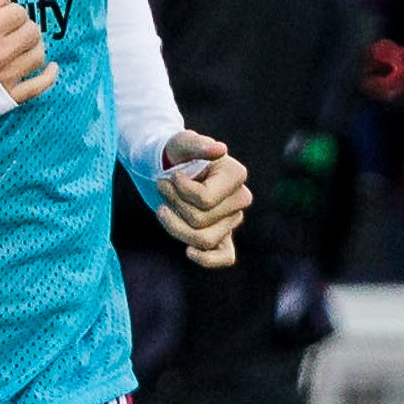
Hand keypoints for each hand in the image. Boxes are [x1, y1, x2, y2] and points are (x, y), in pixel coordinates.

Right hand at [0, 0, 55, 105]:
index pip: (18, 12)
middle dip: (24, 28)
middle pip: (32, 32)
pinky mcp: (8, 98)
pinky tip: (51, 68)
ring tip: (23, 47)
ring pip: (37, 56)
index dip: (12, 12)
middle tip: (13, 32)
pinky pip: (39, 86)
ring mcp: (5, 77)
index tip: (4, 17)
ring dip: (34, 48)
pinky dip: (49, 76)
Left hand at [153, 130, 246, 267]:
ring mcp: (232, 219)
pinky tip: (189, 252)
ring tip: (162, 207)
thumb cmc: (177, 153)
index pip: (204, 201)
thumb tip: (219, 150)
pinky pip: (225, 256)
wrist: (171, 167)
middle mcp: (240, 199)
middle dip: (174, 205)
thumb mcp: (181, 143)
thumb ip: (197, 144)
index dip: (181, 192)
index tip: (172, 176)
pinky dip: (208, 260)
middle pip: (200, 221)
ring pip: (203, 240)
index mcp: (236, 175)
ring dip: (174, 226)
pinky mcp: (222, 234)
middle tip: (162, 186)